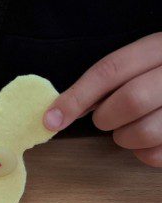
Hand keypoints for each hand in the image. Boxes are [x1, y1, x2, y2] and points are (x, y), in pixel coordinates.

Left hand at [45, 32, 161, 166]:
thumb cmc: (156, 76)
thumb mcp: (138, 64)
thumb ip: (105, 82)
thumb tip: (57, 113)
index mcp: (159, 48)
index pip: (111, 70)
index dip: (76, 97)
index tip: (51, 120)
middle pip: (131, 100)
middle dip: (107, 116)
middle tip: (108, 117)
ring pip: (143, 132)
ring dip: (124, 136)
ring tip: (131, 126)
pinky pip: (154, 155)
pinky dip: (142, 152)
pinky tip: (149, 139)